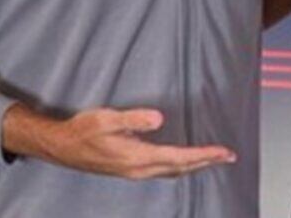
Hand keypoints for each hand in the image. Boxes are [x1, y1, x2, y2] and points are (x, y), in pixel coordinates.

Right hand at [3, 104, 235, 178]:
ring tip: (212, 158)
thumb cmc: (83, 130)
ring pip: (172, 172)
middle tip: (228, 156)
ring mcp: (134, 172)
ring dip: (194, 165)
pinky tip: (183, 161)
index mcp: (137, 157)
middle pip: (181, 168)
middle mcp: (139, 169)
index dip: (203, 155)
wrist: (61, 147)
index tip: (223, 152)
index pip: (179, 157)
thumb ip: (133, 119)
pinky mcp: (130, 170)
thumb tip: (159, 118)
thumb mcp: (106, 119)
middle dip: (206, 162)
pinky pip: (163, 171)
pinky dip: (179, 166)